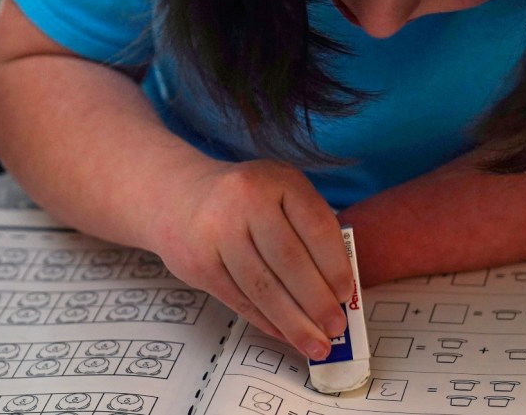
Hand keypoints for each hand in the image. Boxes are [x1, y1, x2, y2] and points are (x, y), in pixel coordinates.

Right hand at [146, 159, 352, 360]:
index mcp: (280, 180)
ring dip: (293, 322)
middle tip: (336, 328)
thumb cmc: (246, 201)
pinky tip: (284, 333)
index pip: (317, 228)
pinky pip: (239, 299)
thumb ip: (310, 230)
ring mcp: (218, 231)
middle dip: (317, 302)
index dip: (335, 266)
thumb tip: (338, 292)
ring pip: (263, 287)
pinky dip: (266, 321)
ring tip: (315, 344)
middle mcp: (247, 200)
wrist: (178, 196)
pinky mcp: (199, 262)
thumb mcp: (282, 195)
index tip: (347, 295)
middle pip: (290, 261)